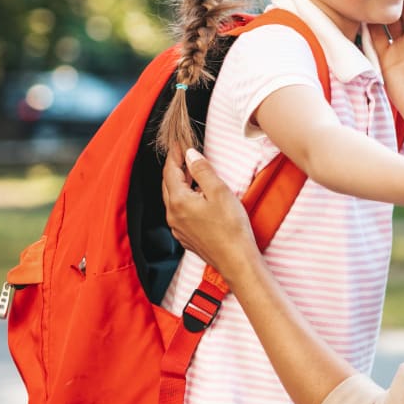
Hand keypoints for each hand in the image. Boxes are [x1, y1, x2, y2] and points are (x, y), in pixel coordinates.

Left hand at [162, 147, 255, 279]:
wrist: (236, 260)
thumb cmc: (231, 228)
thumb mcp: (219, 192)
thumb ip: (202, 171)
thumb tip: (190, 155)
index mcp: (179, 201)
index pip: (170, 171)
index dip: (175, 155)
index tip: (179, 143)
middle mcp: (173, 215)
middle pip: (167, 184)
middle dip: (174, 167)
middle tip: (184, 154)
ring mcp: (178, 227)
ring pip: (172, 199)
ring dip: (179, 184)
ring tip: (191, 173)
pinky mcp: (186, 237)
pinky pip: (179, 212)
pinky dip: (184, 199)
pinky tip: (197, 197)